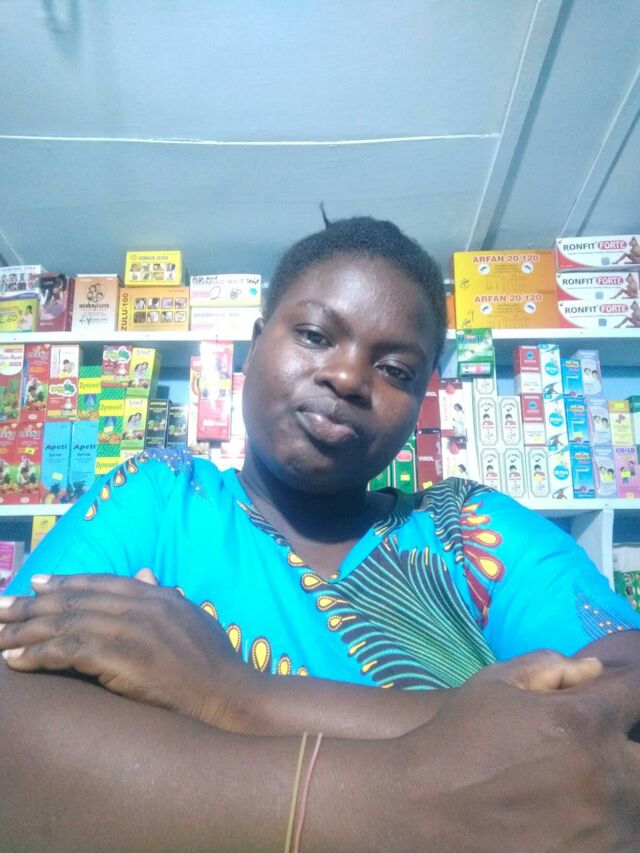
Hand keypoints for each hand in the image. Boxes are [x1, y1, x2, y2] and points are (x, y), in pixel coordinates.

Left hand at [0, 572, 255, 727]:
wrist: (228, 694)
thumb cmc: (214, 662)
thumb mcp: (193, 617)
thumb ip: (165, 595)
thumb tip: (144, 574)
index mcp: (156, 594)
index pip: (101, 582)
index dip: (65, 582)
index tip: (36, 584)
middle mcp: (140, 604)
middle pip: (75, 600)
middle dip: (33, 604)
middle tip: (1, 607)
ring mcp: (129, 629)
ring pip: (65, 623)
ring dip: (26, 630)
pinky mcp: (119, 657)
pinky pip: (67, 651)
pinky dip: (37, 654)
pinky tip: (15, 660)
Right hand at [391, 651, 639, 851]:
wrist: (424, 804)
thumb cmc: (458, 735)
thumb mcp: (495, 683)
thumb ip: (549, 668)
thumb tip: (596, 671)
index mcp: (581, 720)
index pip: (639, 697)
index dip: (631, 696)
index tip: (618, 703)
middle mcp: (602, 771)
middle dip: (626, 747)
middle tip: (594, 747)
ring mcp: (599, 823)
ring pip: (636, 801)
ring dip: (619, 787)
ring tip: (578, 783)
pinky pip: (620, 837)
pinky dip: (604, 824)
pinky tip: (572, 813)